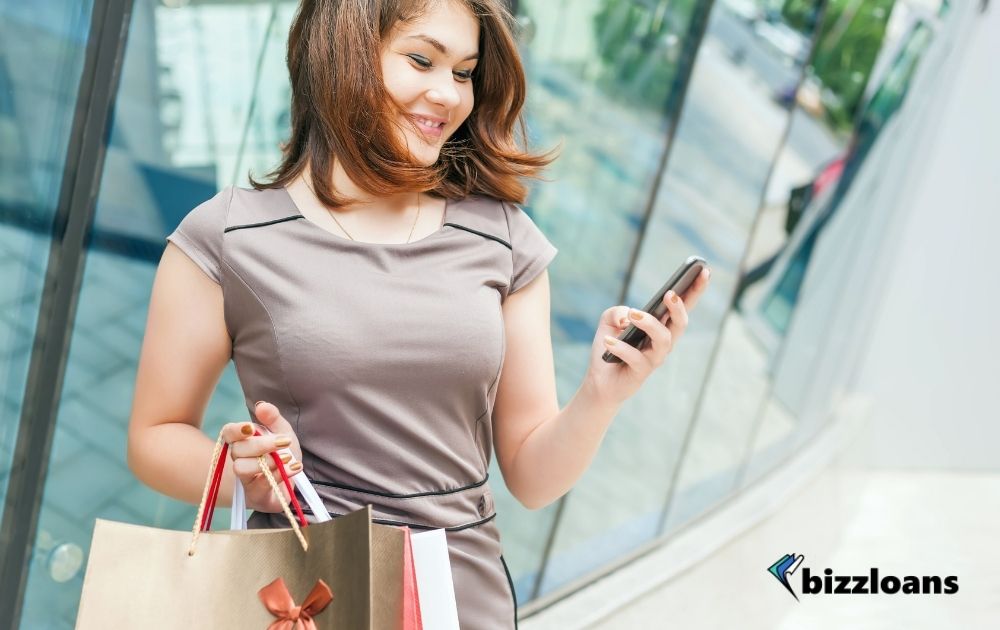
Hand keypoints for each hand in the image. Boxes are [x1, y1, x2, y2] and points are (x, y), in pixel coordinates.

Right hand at [220, 401, 302, 512]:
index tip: (252, 427)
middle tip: (284, 442)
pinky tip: (294, 467)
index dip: (236, 429)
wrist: (291, 482)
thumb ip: (273, 418)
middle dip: (261, 445)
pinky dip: (278, 474)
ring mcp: (244, 480)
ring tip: (287, 458)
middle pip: (237, 450)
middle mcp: (238, 460)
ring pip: (241, 468)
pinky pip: (259, 486)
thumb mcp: (283, 432)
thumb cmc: (282, 455)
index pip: (228, 433)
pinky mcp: (255, 496)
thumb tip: (262, 406)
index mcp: (242, 442)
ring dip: (266, 461)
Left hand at [583, 268, 710, 408]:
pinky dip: (621, 347)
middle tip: (669, 294)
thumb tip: (628, 316)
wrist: (600, 381)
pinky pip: (635, 357)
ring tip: (633, 315)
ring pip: (663, 339)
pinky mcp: (642, 372)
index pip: (683, 305)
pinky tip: (608, 341)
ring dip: (649, 323)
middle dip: (679, 307)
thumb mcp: (608, 322)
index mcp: (661, 325)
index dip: (695, 289)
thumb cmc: (610, 348)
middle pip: (681, 323)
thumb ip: (616, 312)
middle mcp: (663, 341)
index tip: (704, 270)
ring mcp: (655, 358)